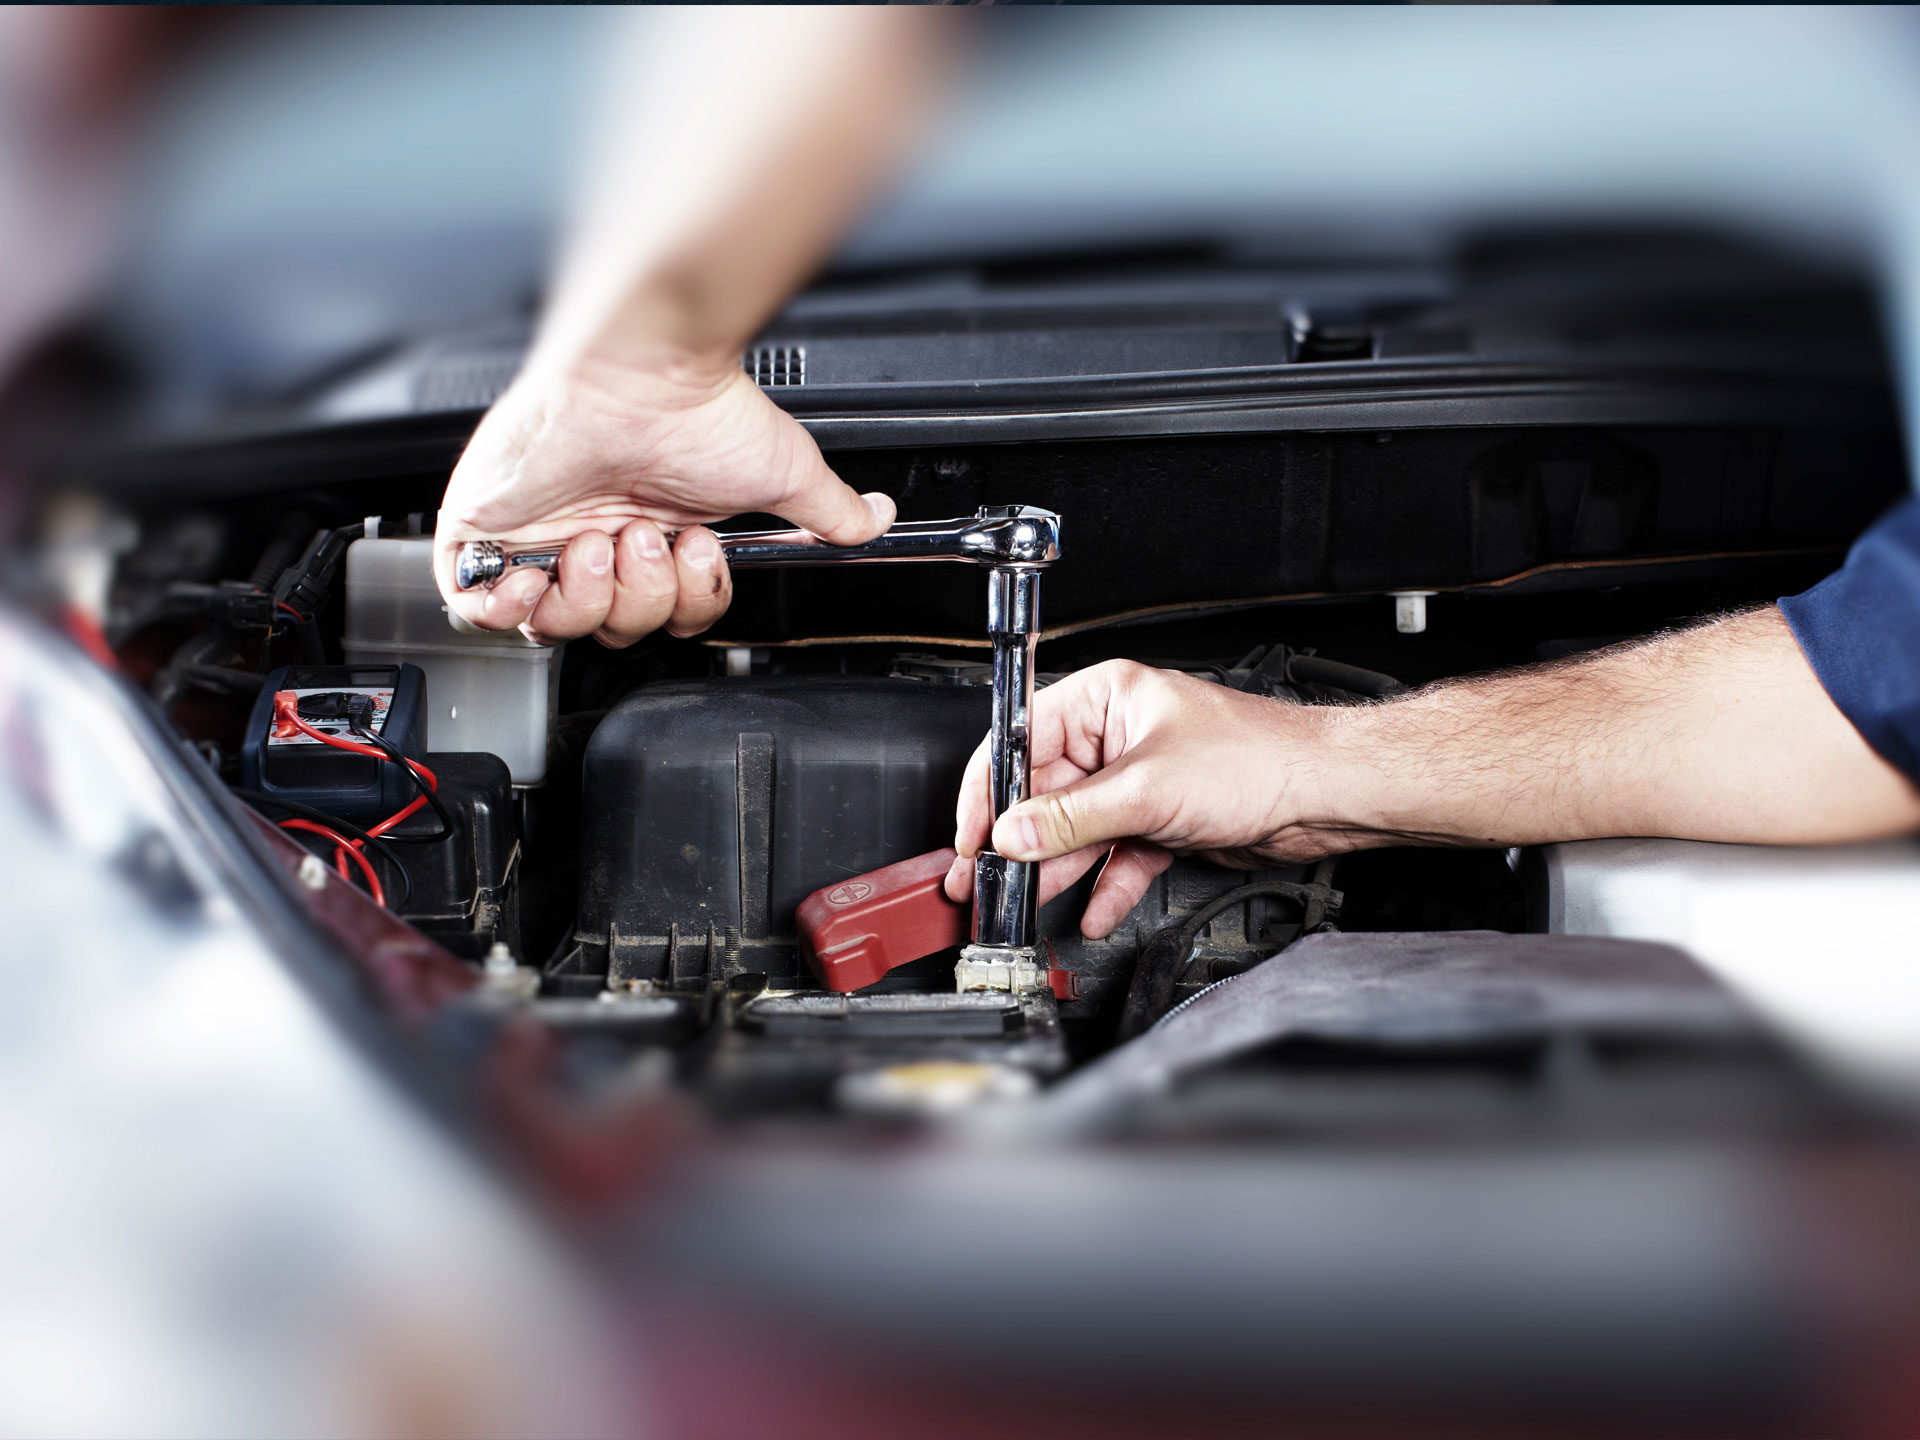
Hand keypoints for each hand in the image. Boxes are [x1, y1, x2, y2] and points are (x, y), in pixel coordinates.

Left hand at [433, 350, 894, 645]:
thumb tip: (877, 522)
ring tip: (599, 537)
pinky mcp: (481, 529)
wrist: (637, 371)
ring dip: (587, 595)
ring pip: (553, 627)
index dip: (684, 605)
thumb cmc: (700, 408)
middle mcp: (599, 538)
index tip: (697, 552)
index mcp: (658, 534)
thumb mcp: (785, 472)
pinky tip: (539, 574)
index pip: (665, 618)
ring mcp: (538, 536)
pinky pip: (477, 608)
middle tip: (649, 539)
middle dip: (639, 598)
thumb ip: (831, 510)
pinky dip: (507, 608)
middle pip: (613, 631)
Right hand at [944, 661, 1339, 938]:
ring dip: (1057, 870)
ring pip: (1079, 831)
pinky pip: (1116, 855)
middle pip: (1046, 793)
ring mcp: (1138, 780)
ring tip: (1025, 904)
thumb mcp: (1147, 789)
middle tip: (987, 880)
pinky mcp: (1160, 819)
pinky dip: (1106, 886)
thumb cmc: (1259, 758)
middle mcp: (1116, 736)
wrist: (1323, 796)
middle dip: (1021, 842)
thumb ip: (1073, 817)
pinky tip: (1092, 913)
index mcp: (1105, 699)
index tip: (972, 833)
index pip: (1021, 739)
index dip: (990, 790)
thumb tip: (1015, 832)